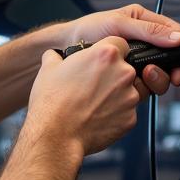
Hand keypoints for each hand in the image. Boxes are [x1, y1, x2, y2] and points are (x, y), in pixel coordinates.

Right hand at [28, 37, 139, 156]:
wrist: (56, 135)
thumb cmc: (52, 102)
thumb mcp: (48, 69)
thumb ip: (56, 56)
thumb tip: (54, 56)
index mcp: (105, 54)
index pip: (121, 44)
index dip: (110, 52)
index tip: (102, 61)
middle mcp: (123, 73)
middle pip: (127, 68)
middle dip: (113, 75)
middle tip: (93, 85)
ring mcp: (129, 97)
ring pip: (129, 91)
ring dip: (116, 95)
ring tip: (93, 103)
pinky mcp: (131, 119)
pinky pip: (127, 112)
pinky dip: (115, 114)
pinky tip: (96, 117)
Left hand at [63, 3, 179, 98]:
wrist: (65, 48)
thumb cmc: (86, 30)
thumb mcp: (119, 25)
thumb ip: (148, 31)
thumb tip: (178, 38)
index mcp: (144, 22)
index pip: (175, 34)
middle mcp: (143, 40)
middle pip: (171, 57)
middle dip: (170, 69)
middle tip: (164, 77)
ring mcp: (137, 58)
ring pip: (159, 72)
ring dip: (156, 79)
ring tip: (144, 77)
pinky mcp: (128, 73)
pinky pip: (145, 82)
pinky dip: (144, 86)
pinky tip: (134, 85)